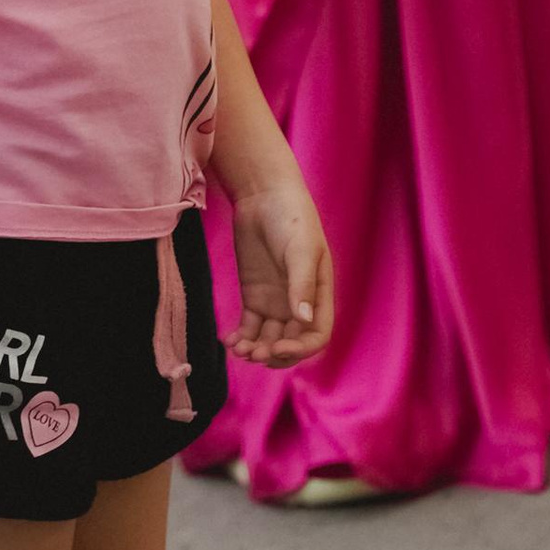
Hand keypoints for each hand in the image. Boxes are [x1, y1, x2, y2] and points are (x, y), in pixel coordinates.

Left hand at [224, 169, 332, 367]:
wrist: (263, 196)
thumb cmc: (291, 217)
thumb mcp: (300, 249)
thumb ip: (302, 284)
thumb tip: (304, 320)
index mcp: (319, 295)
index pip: (316, 336)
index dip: (299, 349)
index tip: (276, 348)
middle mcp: (299, 303)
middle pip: (291, 343)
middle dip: (273, 354)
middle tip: (252, 353)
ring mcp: (275, 302)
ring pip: (268, 339)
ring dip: (255, 350)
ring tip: (238, 350)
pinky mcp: (254, 296)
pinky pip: (249, 326)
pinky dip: (241, 338)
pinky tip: (229, 341)